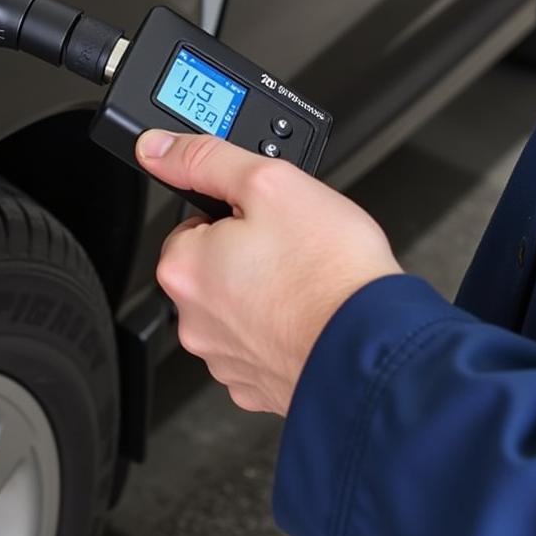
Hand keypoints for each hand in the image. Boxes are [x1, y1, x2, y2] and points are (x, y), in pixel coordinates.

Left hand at [138, 129, 401, 414]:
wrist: (379, 353)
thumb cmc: (330, 272)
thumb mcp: (268, 182)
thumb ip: (205, 160)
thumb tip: (157, 148)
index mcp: (183, 268)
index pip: (192, 224)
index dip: (235, 214)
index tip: (266, 220)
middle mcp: (193, 320)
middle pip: (214, 268)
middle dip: (249, 254)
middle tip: (293, 250)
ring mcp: (226, 359)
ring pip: (240, 308)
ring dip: (267, 295)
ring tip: (307, 285)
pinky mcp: (259, 388)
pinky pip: (264, 346)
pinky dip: (284, 333)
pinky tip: (312, 319)